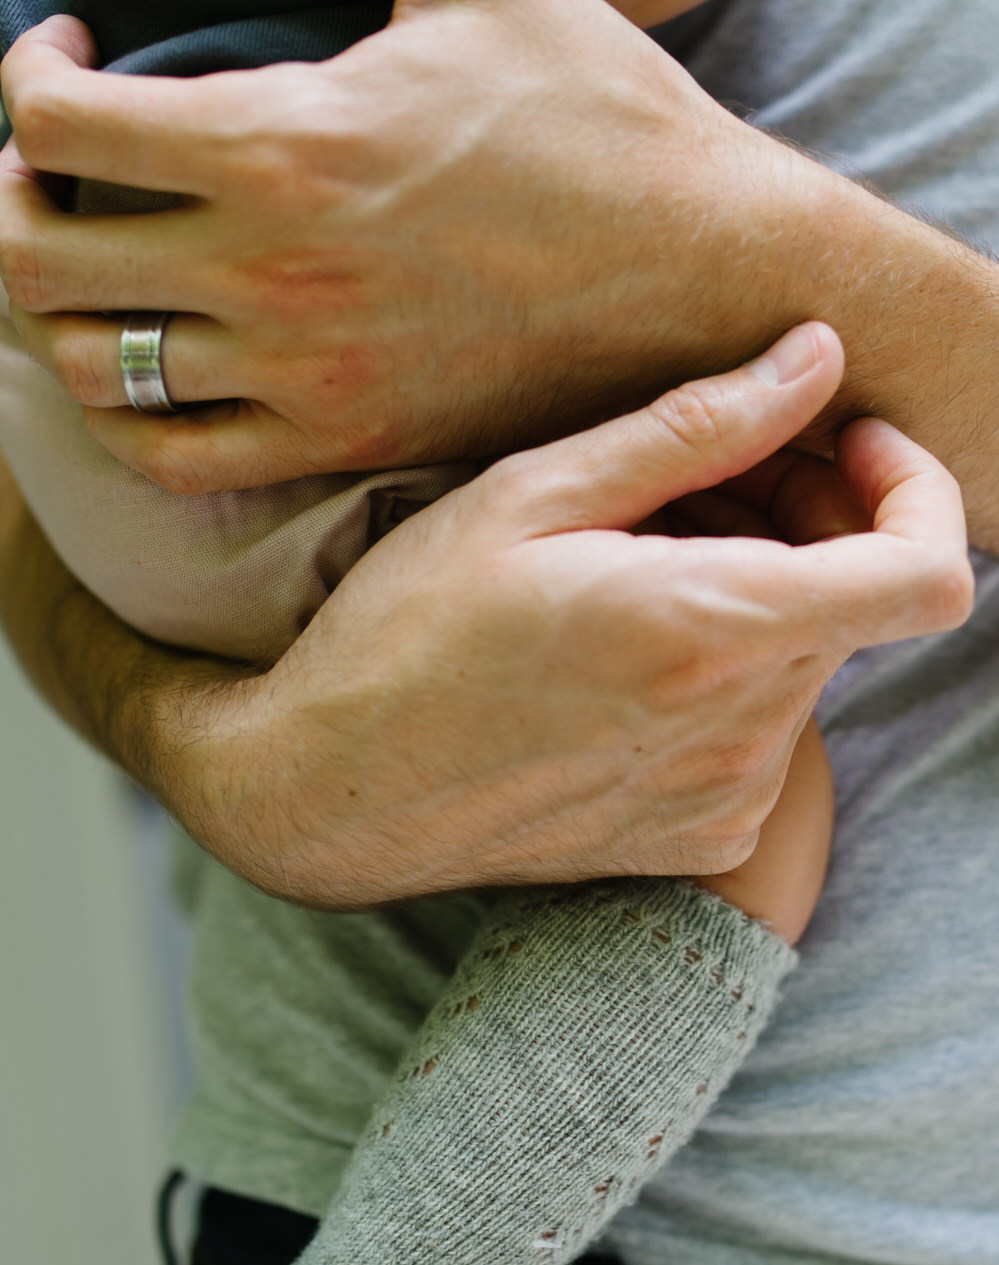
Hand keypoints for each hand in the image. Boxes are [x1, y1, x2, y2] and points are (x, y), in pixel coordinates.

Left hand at [0, 5, 873, 491]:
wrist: (700, 279)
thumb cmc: (603, 132)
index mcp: (281, 141)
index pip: (56, 123)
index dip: (25, 83)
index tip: (61, 67)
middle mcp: (269, 272)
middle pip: (35, 256)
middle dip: (12, 202)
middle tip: (44, 175)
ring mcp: (302, 373)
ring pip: (94, 368)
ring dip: (60, 314)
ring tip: (90, 274)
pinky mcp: (343, 440)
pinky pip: (175, 458)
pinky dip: (129, 418)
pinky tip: (148, 373)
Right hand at [127, 324, 965, 908]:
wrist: (335, 794)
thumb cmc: (406, 633)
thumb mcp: (530, 497)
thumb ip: (694, 428)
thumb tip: (813, 361)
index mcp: (706, 631)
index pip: (922, 573)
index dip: (913, 489)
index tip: (843, 444)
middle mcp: (738, 730)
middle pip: (858, 602)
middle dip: (812, 519)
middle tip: (699, 482)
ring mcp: (726, 796)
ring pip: (809, 660)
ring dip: (763, 592)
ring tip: (642, 561)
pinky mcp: (702, 836)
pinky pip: (765, 730)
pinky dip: (730, 671)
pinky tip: (632, 648)